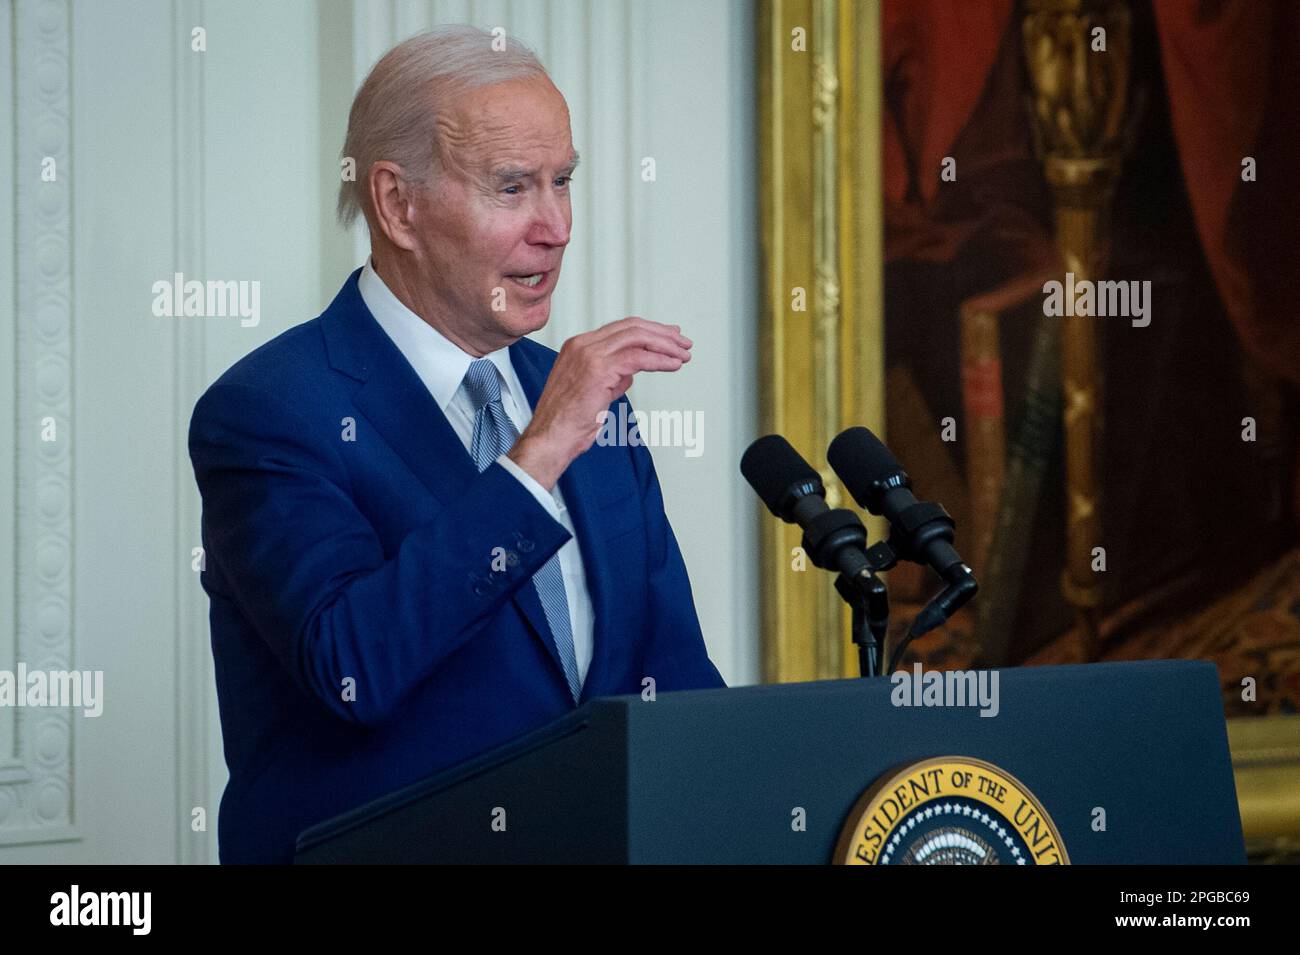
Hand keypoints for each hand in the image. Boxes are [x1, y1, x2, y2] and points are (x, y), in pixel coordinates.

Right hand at [507, 317, 691, 488]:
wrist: (550, 438)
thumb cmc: (568, 422)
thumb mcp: (593, 392)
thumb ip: (612, 377)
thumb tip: (631, 372)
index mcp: (578, 346)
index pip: (621, 328)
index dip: (649, 330)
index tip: (670, 336)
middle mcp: (582, 345)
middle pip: (632, 327)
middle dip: (662, 334)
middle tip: (683, 343)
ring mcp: (588, 354)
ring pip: (637, 338)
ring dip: (666, 345)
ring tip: (683, 354)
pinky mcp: (598, 370)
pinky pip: (638, 358)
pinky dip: (660, 360)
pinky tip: (673, 365)